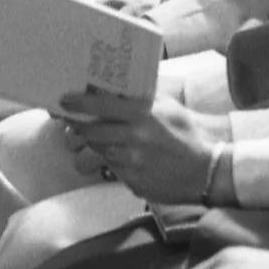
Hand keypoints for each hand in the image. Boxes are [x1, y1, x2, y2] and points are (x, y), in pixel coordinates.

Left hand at [54, 90, 219, 203]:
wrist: (205, 172)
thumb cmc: (187, 135)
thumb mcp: (169, 108)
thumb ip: (145, 98)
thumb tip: (122, 86)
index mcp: (142, 115)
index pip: (101, 107)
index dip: (79, 104)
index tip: (64, 101)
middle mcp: (133, 138)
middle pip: (92, 131)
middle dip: (79, 125)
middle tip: (71, 120)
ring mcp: (132, 163)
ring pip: (100, 150)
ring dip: (94, 143)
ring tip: (94, 135)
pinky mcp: (132, 181)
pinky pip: (113, 168)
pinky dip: (112, 160)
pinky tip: (120, 154)